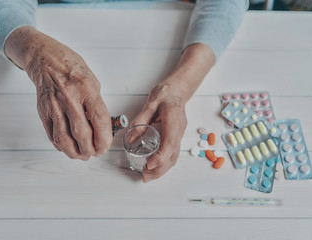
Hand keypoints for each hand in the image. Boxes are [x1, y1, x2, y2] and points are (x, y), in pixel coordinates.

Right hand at [5, 26, 112, 159]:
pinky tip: (69, 147)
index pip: (99, 119)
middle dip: (91, 149)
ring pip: (64, 138)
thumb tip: (104, 128)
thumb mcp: (93, 82)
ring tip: (83, 155)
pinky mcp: (43, 111)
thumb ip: (98, 105)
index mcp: (87, 89)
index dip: (104, 138)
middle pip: (81, 133)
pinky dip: (61, 146)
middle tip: (96, 153)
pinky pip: (51, 134)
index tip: (106, 146)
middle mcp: (70, 98)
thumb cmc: (72, 69)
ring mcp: (54, 105)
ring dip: (75, 152)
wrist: (46, 59)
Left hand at [131, 43, 214, 181]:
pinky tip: (155, 167)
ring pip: (174, 156)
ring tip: (148, 176)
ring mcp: (180, 134)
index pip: (170, 143)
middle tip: (145, 177)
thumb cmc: (166, 93)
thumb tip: (131, 139)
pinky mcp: (177, 136)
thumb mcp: (150, 104)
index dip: (160, 157)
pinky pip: (173, 153)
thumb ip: (141, 121)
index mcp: (173, 120)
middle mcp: (179, 130)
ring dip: (162, 169)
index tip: (149, 165)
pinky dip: (165, 163)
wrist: (178, 89)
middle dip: (160, 169)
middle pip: (173, 155)